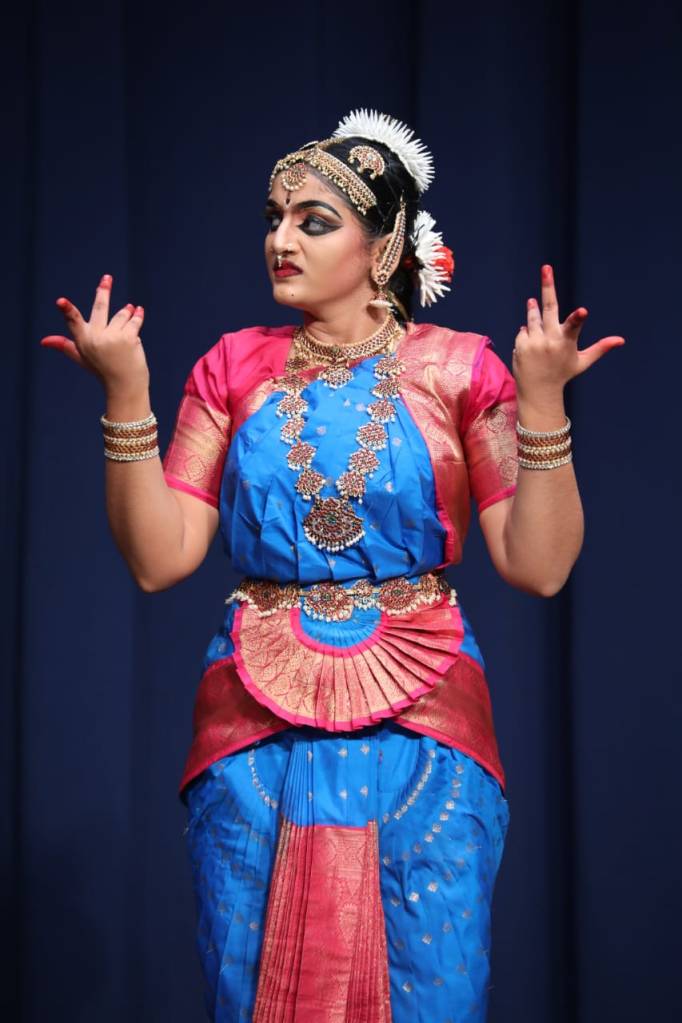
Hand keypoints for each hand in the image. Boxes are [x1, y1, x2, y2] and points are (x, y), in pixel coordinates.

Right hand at [40, 274, 149, 396]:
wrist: (124, 386)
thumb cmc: (102, 371)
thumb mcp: (82, 358)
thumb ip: (66, 346)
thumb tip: (44, 341)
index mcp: (83, 341)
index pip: (73, 322)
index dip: (67, 310)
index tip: (61, 301)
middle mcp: (96, 338)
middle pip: (99, 309)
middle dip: (103, 292)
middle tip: (107, 278)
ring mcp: (112, 338)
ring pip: (121, 315)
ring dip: (127, 312)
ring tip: (130, 309)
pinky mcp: (128, 338)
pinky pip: (133, 321)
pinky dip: (137, 316)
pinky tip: (138, 311)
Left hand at [513, 264, 624, 405]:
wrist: (538, 391)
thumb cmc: (563, 373)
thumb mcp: (583, 361)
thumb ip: (600, 348)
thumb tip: (621, 340)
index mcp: (567, 342)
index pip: (574, 327)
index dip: (578, 318)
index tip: (583, 311)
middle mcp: (550, 341)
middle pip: (548, 309)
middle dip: (547, 287)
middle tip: (546, 268)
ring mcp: (533, 342)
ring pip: (533, 317)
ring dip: (533, 308)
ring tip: (532, 301)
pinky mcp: (520, 345)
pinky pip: (524, 330)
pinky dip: (528, 333)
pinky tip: (533, 343)